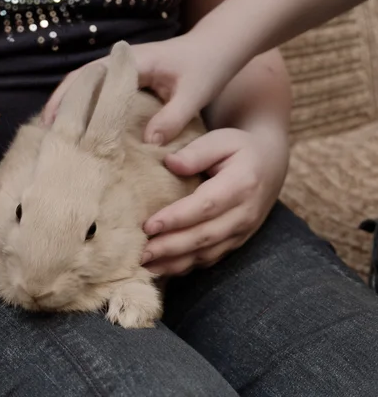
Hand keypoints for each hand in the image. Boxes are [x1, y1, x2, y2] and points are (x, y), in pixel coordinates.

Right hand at [42, 33, 237, 143]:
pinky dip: (85, 104)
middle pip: (79, 79)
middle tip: (45, 135)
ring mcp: (123, 68)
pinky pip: (99, 89)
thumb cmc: (207, 67)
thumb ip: (172, 118)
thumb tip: (146, 144)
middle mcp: (121, 61)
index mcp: (132, 62)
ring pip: (86, 84)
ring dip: (69, 104)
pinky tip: (80, 125)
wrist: (218, 48)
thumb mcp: (193, 95)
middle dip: (59, 103)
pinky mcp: (128, 77)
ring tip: (55, 133)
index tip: (53, 124)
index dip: (68, 100)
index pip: (89, 78)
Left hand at [140, 127, 288, 275]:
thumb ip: (196, 151)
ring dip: (173, 262)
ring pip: (206, 254)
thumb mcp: (220, 140)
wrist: (269, 164)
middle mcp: (245, 214)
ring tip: (143, 264)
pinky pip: (208, 260)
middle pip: (204, 236)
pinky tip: (159, 268)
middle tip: (139, 252)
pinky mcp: (235, 243)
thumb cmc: (237, 148)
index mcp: (242, 184)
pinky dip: (183, 267)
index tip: (148, 225)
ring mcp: (242, 232)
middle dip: (170, 247)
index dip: (177, 218)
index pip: (206, 205)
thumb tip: (170, 163)